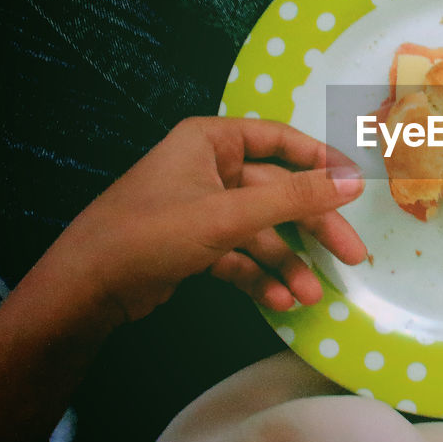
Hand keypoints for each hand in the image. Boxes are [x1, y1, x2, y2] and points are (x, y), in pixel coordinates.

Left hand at [42, 116, 366, 326]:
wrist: (86, 288)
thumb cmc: (150, 233)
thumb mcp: (228, 215)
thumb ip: (295, 198)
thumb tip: (355, 182)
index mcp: (210, 141)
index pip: (280, 140)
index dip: (321, 162)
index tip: (356, 185)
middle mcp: (208, 168)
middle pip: (277, 193)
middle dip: (312, 228)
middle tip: (350, 256)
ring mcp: (201, 208)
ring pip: (261, 230)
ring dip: (288, 263)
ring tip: (311, 296)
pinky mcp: (194, 244)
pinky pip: (240, 255)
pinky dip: (260, 276)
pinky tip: (280, 301)